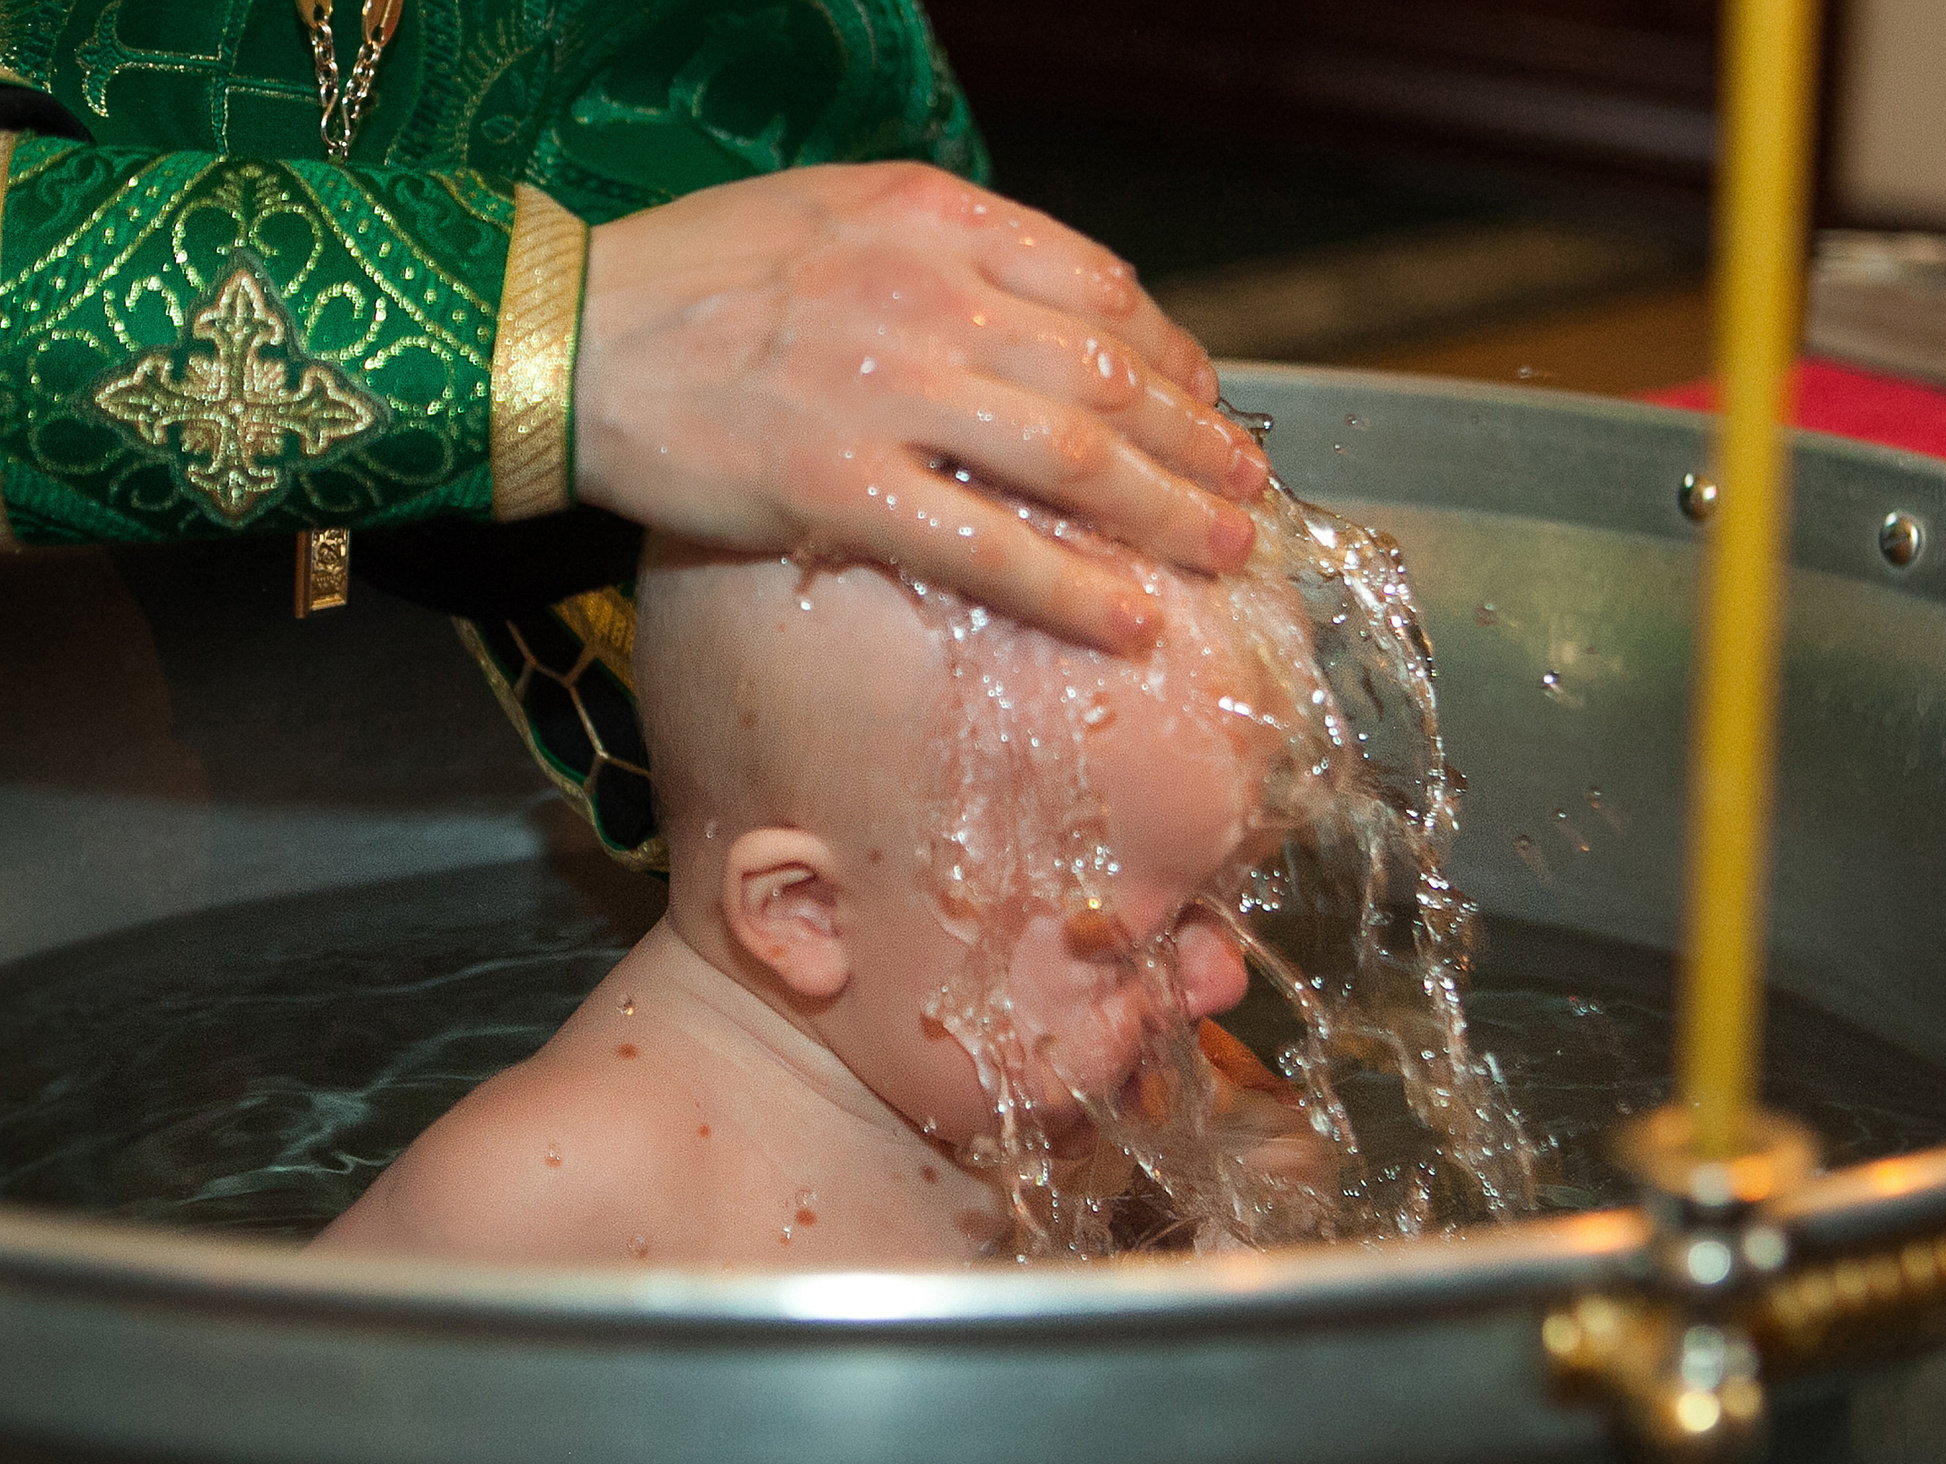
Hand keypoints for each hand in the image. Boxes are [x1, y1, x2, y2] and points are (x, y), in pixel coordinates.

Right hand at [573, 163, 1270, 653]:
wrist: (557, 332)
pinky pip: (989, 548)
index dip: (1173, 355)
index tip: (1204, 402)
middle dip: (1196, 443)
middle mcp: (923, 294)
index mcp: (929, 219)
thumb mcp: (829, 216)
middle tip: (1246, 491)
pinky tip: (1132, 623)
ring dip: (1167, 513)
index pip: (1097, 287)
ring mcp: (884, 391)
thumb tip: (1041, 316)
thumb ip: (941, 252)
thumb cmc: (691, 278)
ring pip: (1073, 460)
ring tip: (1221, 553)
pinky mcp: (839, 486)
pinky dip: (1074, 590)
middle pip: (1109, 377)